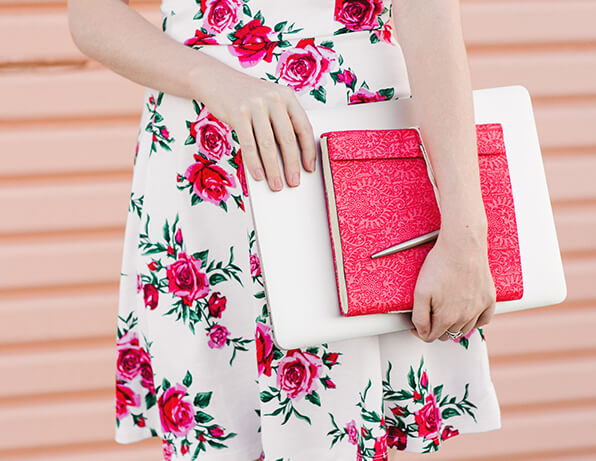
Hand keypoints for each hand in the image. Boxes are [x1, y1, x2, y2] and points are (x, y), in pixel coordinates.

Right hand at [188, 62, 315, 191]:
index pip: (304, 127)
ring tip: (276, 184)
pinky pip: (249, 144)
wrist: (217, 80)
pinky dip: (254, 163)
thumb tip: (290, 157)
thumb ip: (281, 122)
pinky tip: (258, 175)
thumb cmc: (246, 96)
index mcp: (287, 96)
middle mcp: (274, 99)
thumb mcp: (270, 102)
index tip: (309, 168)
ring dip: (273, 169)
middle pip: (287, 139)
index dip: (308, 151)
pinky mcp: (238, 113)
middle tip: (294, 182)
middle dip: (292, 165)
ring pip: (268, 145)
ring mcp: (255, 105)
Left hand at [409, 228, 496, 341]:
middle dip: (436, 329)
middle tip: (429, 315)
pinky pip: (483, 320)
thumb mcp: (420, 291)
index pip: (431, 337)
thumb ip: (419, 316)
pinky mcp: (489, 299)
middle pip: (447, 335)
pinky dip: (474, 321)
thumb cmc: (440, 265)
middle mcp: (465, 317)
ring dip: (453, 326)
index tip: (416, 324)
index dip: (420, 332)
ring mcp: (479, 309)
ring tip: (444, 313)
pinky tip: (466, 315)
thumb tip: (421, 332)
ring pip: (464, 329)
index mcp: (447, 318)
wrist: (463, 245)